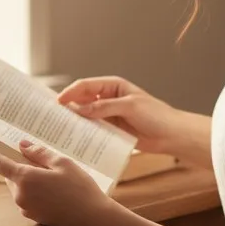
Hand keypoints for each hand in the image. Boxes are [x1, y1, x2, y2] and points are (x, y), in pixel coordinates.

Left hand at [0, 140, 115, 225]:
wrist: (92, 221)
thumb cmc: (80, 189)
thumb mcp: (63, 163)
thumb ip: (40, 153)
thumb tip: (22, 146)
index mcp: (25, 179)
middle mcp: (20, 195)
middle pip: (10, 173)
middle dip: (18, 162)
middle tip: (32, 151)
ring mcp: (26, 208)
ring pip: (20, 185)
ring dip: (28, 175)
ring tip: (52, 170)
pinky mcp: (34, 216)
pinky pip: (28, 196)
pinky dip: (35, 187)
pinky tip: (54, 185)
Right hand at [58, 76, 178, 154]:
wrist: (171, 134)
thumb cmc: (155, 115)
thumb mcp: (129, 107)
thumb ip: (104, 107)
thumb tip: (80, 110)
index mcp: (113, 86)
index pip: (86, 86)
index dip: (70, 92)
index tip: (58, 102)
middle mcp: (109, 98)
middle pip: (83, 100)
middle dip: (69, 106)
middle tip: (53, 117)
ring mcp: (109, 114)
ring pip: (86, 116)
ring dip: (75, 121)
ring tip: (60, 130)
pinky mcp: (112, 129)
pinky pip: (94, 129)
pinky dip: (85, 133)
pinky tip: (76, 140)